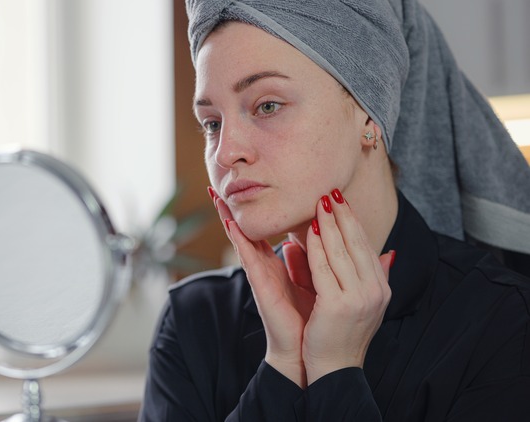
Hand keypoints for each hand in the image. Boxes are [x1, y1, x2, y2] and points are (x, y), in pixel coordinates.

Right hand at [210, 188, 314, 387]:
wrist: (309, 350)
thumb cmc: (313, 318)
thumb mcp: (319, 279)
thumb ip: (314, 258)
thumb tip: (313, 233)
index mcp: (279, 263)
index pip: (266, 230)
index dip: (256, 209)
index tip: (246, 186)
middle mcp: (266, 265)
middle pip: (247, 229)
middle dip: (230, 208)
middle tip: (216, 182)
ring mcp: (260, 273)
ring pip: (241, 238)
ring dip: (225, 216)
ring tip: (214, 194)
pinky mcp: (260, 284)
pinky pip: (248, 256)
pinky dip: (237, 238)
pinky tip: (229, 222)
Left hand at [300, 191, 393, 383]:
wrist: (335, 367)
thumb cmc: (343, 332)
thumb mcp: (365, 302)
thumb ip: (375, 275)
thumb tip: (389, 253)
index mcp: (381, 287)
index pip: (366, 246)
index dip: (354, 222)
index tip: (342, 201)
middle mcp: (375, 291)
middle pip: (357, 244)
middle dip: (343, 216)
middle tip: (331, 192)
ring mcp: (358, 298)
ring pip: (341, 252)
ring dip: (329, 225)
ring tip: (320, 203)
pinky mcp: (338, 305)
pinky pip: (324, 269)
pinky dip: (317, 248)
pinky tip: (310, 232)